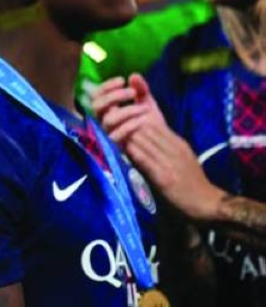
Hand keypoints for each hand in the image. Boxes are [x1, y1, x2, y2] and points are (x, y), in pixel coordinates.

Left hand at [93, 74, 224, 221]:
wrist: (206, 201)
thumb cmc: (192, 178)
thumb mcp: (182, 154)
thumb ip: (166, 141)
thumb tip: (146, 129)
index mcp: (177, 142)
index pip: (153, 123)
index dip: (135, 118)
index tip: (120, 115)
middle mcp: (173, 149)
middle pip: (146, 129)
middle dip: (127, 125)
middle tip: (110, 122)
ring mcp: (169, 162)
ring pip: (143, 141)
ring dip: (126, 138)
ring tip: (112, 134)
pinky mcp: (164, 177)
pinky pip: (145, 160)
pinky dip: (133, 153)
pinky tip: (122, 149)